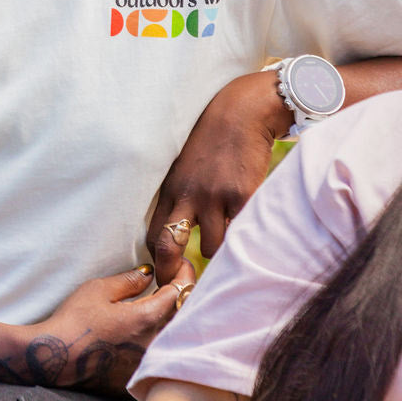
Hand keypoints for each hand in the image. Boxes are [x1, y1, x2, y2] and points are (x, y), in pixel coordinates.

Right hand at [30, 263, 196, 395]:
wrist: (56, 359)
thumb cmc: (75, 320)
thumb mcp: (99, 290)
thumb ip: (130, 280)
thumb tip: (150, 273)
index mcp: (147, 318)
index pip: (180, 292)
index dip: (184, 275)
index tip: (182, 265)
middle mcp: (154, 343)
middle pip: (184, 315)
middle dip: (185, 296)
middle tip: (176, 281)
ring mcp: (148, 362)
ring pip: (174, 336)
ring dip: (176, 318)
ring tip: (167, 303)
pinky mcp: (139, 376)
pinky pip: (161, 354)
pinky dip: (163, 338)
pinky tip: (151, 330)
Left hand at [147, 71, 287, 279]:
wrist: (242, 113)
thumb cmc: (213, 141)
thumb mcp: (185, 167)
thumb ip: (180, 198)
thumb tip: (176, 236)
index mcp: (171, 189)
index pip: (153, 236)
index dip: (160, 263)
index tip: (169, 276)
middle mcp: (188, 194)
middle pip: (168, 247)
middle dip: (173, 274)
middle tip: (184, 288)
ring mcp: (214, 196)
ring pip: (213, 247)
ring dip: (220, 250)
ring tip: (229, 239)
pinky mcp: (242, 195)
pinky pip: (242, 231)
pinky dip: (245, 234)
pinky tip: (248, 224)